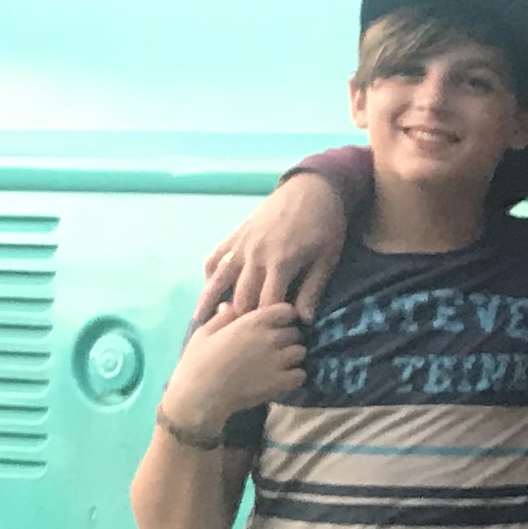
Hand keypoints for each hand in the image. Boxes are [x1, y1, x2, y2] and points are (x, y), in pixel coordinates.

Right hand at [160, 303, 306, 433]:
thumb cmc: (197, 362)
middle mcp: (269, 338)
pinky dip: (295, 375)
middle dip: (287, 336)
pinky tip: (283, 378)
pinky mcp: (280, 382)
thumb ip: (223, 317)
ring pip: (300, 352)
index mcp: (252, 322)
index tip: (276, 323)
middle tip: (276, 345)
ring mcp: (277, 361)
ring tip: (281, 362)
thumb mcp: (204, 333)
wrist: (200, 396)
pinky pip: (300, 374)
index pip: (285, 310)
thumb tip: (231, 305)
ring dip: (293, 356)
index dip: (283, 316)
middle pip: (294, 332)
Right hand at [195, 174, 347, 326]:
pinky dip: (210, 274)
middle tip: (235, 339)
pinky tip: (208, 288)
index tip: (265, 340)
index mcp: (280, 263)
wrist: (311, 189)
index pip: (266, 304)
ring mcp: (241, 244)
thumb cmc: (325, 226)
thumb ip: (312, 290)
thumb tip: (302, 320)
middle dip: (238, 320)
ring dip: (210, 301)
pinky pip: (215, 257)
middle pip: (240, 296)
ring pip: (219, 278)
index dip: (265, 325)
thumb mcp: (326, 259)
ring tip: (201, 322)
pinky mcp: (235, 234)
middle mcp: (255, 255)